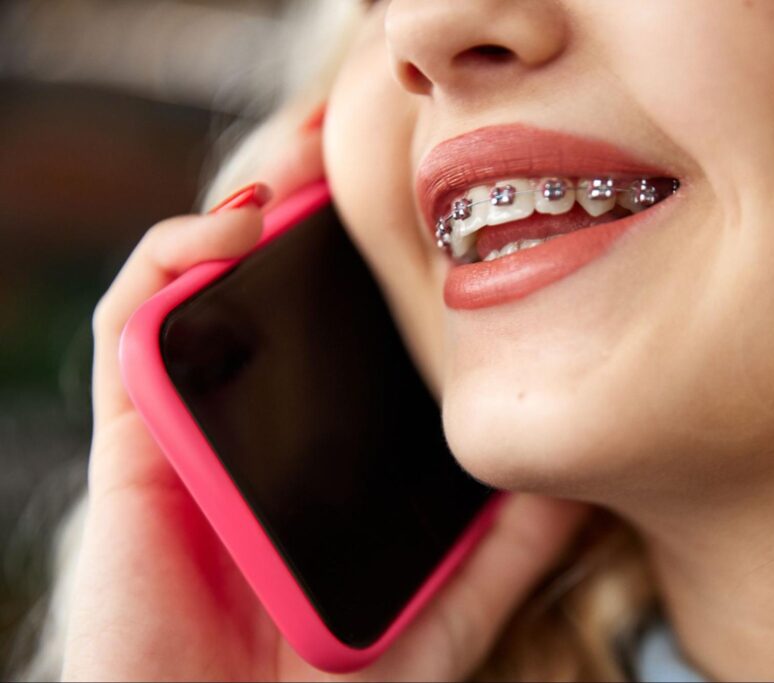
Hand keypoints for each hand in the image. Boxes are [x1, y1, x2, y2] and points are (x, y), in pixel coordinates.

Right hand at [63, 118, 589, 680]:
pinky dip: (171, 262)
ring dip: (243, 203)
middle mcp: (251, 422)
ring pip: (200, 284)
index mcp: (314, 445)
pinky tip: (240, 226)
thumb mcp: (445, 606)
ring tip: (306, 151)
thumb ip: (507, 547)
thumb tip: (583, 477)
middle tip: (367, 144)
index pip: (336, 330)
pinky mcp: (133, 443)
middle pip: (270, 288)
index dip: (368, 257)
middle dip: (309, 204)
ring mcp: (192, 424)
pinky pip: (132, 328)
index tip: (425, 205)